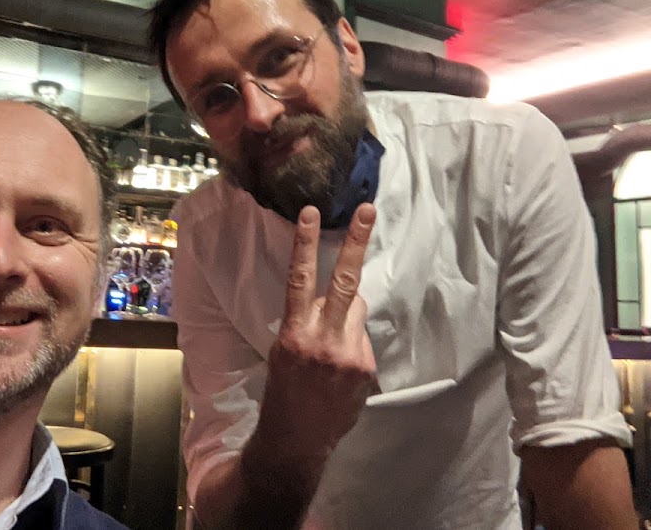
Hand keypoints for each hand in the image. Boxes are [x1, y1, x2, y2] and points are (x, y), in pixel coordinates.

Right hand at [254, 204, 377, 468]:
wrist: (295, 440)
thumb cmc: (283, 392)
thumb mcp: (284, 351)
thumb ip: (309, 321)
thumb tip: (336, 299)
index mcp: (294, 333)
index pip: (300, 279)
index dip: (304, 243)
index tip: (310, 212)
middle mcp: (323, 340)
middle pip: (344, 282)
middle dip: (356, 242)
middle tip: (367, 209)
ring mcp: (349, 354)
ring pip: (356, 309)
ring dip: (347, 315)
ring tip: (329, 346)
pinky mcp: (366, 368)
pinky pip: (362, 339)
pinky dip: (352, 345)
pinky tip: (338, 372)